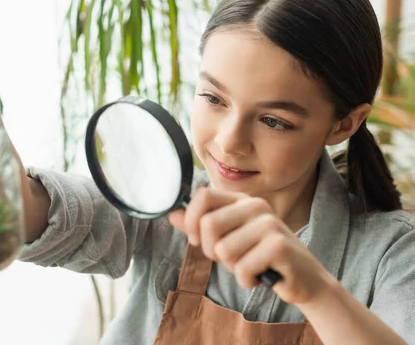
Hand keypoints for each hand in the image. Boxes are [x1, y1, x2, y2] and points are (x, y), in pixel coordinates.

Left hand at [169, 187, 334, 304]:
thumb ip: (200, 226)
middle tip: (232, 259)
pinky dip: (247, 280)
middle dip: (212, 252)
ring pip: (223, 250)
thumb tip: (171, 214)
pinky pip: (242, 268)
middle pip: (208, 224)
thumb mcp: (227, 240)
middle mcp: (256, 206)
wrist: (305, 279)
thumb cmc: (260, 258)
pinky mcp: (279, 246)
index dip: (192, 221)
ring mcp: (269, 224)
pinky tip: (261, 276)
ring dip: (232, 268)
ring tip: (251, 265)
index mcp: (241, 200)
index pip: (203, 196)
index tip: (197, 241)